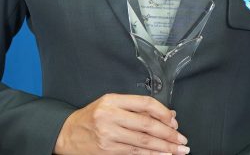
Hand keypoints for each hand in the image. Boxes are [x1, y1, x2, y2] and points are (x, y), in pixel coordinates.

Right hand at [53, 93, 189, 153]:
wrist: (67, 134)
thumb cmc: (92, 116)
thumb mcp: (111, 103)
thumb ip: (136, 107)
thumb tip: (166, 114)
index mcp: (113, 100)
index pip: (144, 103)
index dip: (163, 112)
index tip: (174, 120)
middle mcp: (111, 116)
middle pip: (146, 124)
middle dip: (167, 133)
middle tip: (182, 139)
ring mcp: (109, 135)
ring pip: (142, 142)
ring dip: (164, 147)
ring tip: (178, 150)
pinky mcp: (108, 151)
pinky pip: (134, 153)